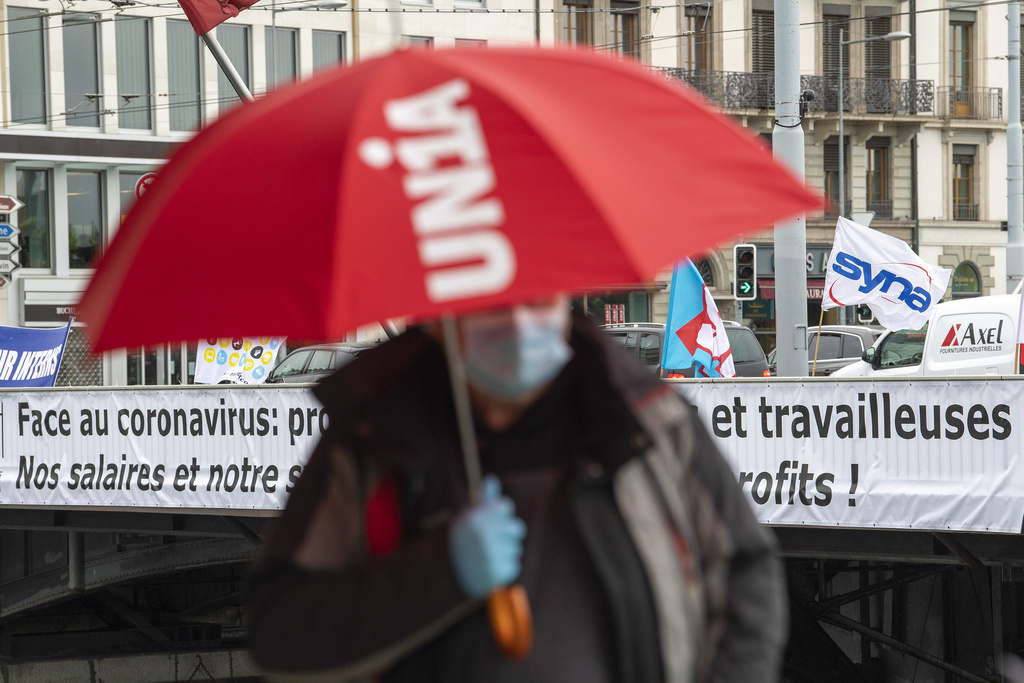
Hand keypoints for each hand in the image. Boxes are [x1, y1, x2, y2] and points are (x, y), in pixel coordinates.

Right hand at [449, 475, 526, 598]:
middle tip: (492, 540)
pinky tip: (489, 569)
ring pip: (516, 548)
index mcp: (473, 517)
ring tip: (487, 557)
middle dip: (509, 534)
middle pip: (518, 528)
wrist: (446, 578)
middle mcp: (481, 534)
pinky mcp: (496, 573)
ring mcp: (489, 555)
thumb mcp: (468, 518)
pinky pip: (514, 565)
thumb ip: (484, 500)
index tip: (491, 520)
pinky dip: (504, 568)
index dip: (500, 513)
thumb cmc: (463, 541)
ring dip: (506, 552)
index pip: (505, 506)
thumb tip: (491, 478)